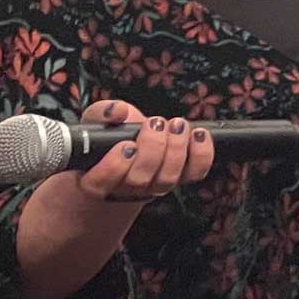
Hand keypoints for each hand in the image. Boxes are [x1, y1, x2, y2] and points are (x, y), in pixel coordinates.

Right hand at [67, 99, 212, 207]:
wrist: (132, 147)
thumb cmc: (110, 136)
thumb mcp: (98, 122)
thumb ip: (102, 113)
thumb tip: (117, 110)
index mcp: (96, 179)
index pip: (100, 183)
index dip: (114, 166)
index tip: (126, 144)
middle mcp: (126, 188)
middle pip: (139, 179)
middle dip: (152, 148)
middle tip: (156, 124)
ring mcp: (155, 186)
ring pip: (168, 178)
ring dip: (175, 148)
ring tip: (176, 125)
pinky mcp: (180, 178)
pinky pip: (195, 173)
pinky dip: (201, 154)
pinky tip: (198, 134)